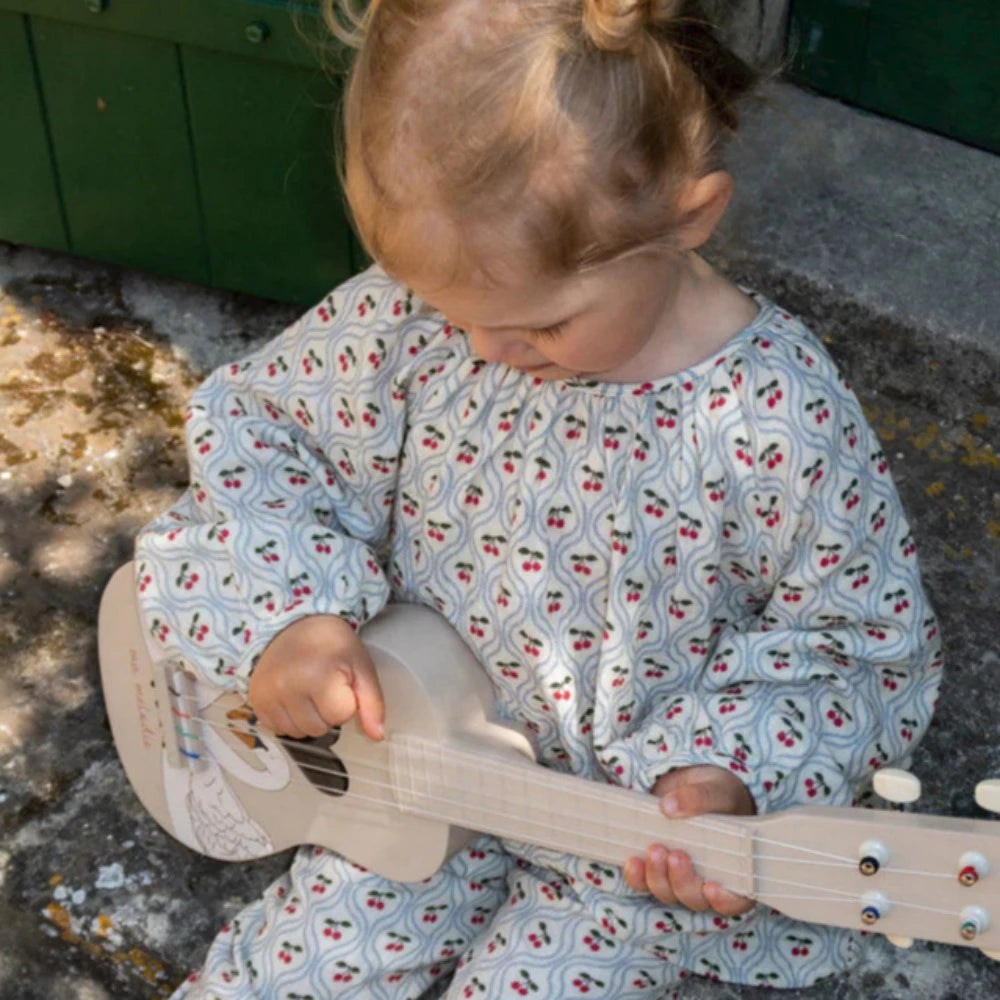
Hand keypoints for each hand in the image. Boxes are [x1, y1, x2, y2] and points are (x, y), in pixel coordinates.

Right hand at [248, 614, 384, 740]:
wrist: (292, 624)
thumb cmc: (331, 644)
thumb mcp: (361, 665)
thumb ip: (372, 702)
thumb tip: (377, 736)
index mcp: (317, 675)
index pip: (341, 716)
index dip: (346, 701)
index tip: (341, 682)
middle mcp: (287, 687)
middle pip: (319, 729)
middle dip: (327, 712)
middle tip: (324, 686)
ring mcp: (267, 695)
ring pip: (298, 733)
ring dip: (308, 719)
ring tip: (308, 691)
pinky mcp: (255, 701)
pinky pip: (278, 729)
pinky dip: (289, 719)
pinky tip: (293, 697)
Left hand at [623, 764, 755, 915]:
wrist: (694, 790)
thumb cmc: (718, 796)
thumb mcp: (716, 791)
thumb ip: (699, 798)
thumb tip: (669, 806)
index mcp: (736, 871)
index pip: (736, 900)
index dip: (725, 901)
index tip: (711, 887)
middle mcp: (707, 882)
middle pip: (695, 898)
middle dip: (682, 880)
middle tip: (675, 854)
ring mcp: (679, 879)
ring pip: (668, 893)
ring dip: (658, 876)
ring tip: (654, 849)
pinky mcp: (655, 870)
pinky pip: (644, 883)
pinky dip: (637, 875)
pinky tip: (632, 861)